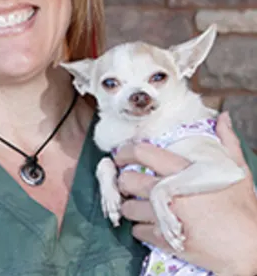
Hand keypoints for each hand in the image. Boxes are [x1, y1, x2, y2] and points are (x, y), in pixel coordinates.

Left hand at [114, 112, 256, 275]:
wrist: (248, 247)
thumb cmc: (241, 207)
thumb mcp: (235, 169)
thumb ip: (225, 140)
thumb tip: (223, 117)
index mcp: (181, 171)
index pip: (141, 152)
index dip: (124, 151)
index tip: (120, 154)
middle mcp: (167, 191)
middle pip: (127, 180)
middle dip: (123, 180)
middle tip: (126, 180)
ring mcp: (163, 217)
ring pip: (128, 207)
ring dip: (129, 204)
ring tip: (135, 203)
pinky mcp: (164, 239)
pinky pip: (138, 231)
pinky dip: (140, 228)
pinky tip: (148, 224)